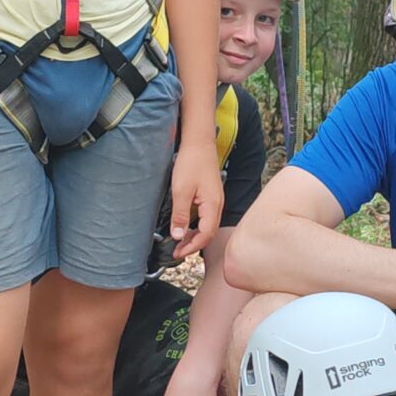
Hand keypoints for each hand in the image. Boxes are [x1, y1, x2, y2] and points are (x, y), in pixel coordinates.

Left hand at [169, 137, 223, 259]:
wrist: (199, 142)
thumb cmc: (192, 162)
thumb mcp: (181, 191)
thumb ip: (180, 215)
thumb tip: (178, 236)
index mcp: (213, 206)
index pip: (205, 235)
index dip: (191, 247)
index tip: (178, 253)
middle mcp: (218, 205)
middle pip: (209, 233)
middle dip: (194, 245)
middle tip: (177, 251)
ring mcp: (216, 200)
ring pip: (208, 226)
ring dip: (195, 236)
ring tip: (180, 242)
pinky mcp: (211, 196)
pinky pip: (206, 217)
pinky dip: (197, 226)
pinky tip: (187, 226)